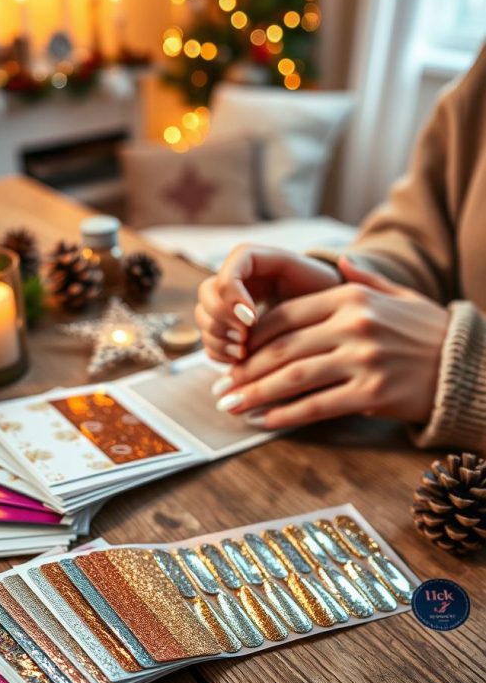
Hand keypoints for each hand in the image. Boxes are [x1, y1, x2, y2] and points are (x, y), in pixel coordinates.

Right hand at [195, 245, 341, 363]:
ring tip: (242, 353)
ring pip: (204, 316)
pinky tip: (238, 362)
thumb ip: (330, 277)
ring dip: (218, 337)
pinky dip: (217, 352)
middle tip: (243, 339)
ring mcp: (229, 306)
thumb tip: (347, 264)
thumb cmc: (337, 302)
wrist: (333, 325)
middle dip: (221, 318)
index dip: (233, 293)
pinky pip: (208, 339)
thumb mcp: (336, 286)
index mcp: (262, 260)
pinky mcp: (228, 330)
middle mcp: (239, 279)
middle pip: (208, 292)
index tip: (251, 319)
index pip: (232, 265)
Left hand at [211, 256, 448, 428]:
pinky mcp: (370, 393)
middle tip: (221, 385)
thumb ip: (364, 279)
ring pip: (292, 378)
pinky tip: (264, 421)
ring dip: (254, 393)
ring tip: (231, 405)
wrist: (467, 368)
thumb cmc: (428, 333)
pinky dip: (284, 416)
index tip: (234, 353)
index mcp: (351, 298)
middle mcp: (353, 325)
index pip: (286, 316)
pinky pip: (315, 406)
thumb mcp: (398, 295)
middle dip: (245, 369)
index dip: (252, 338)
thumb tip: (339, 261)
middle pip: (282, 348)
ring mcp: (361, 359)